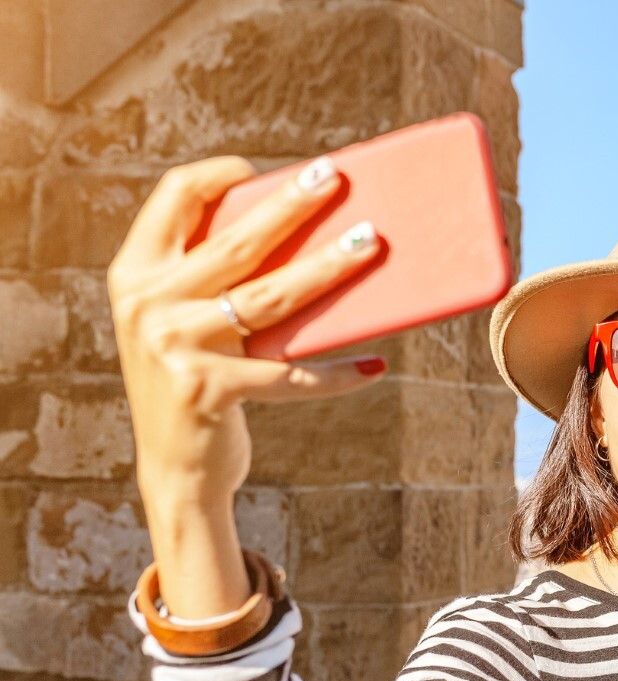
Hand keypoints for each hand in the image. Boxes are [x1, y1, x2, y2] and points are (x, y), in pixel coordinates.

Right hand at [108, 155, 385, 509]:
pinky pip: (291, 376)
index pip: (174, 196)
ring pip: (272, 296)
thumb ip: (217, 281)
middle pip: (238, 240)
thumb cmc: (197, 382)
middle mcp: (148, 303)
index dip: (222, 173)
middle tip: (337, 178)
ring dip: (329, 268)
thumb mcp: (187, 323)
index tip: (270, 168)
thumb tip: (308, 233)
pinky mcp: (209, 390)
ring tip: (370, 245)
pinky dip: (337, 375)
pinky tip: (374, 367)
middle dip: (293, 204)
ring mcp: (176, 346)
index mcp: (136, 273)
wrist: (175, 470)